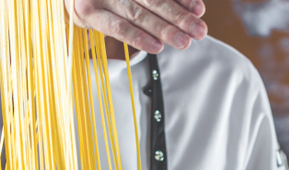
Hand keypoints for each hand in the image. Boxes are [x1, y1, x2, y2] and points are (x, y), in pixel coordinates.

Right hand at [68, 0, 207, 53]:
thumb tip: (192, 9)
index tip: (199, 10)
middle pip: (153, 0)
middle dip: (179, 17)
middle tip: (199, 31)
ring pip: (138, 14)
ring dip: (163, 29)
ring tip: (184, 42)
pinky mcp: (89, 12)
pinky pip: (117, 27)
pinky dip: (138, 37)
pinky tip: (156, 47)